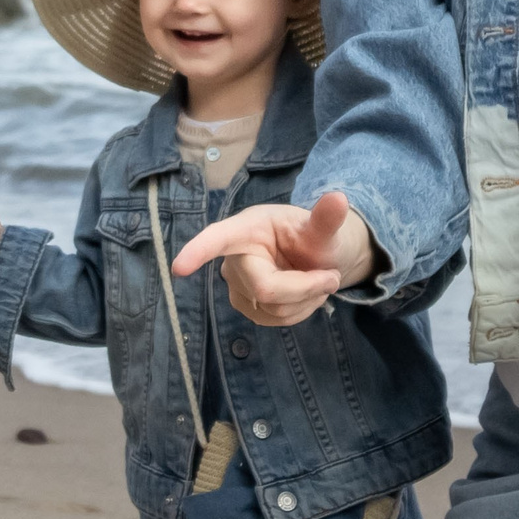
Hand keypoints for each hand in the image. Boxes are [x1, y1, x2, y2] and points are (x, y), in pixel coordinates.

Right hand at [169, 194, 378, 328]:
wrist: (314, 258)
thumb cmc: (313, 237)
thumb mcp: (323, 228)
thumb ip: (327, 218)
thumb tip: (339, 198)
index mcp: (247, 227)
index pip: (218, 239)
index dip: (197, 252)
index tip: (178, 268)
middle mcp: (233, 255)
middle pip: (265, 289)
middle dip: (305, 289)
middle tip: (331, 277)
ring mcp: (235, 283)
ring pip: (272, 310)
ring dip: (305, 302)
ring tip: (316, 282)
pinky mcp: (243, 304)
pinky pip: (273, 320)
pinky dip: (298, 312)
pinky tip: (304, 296)